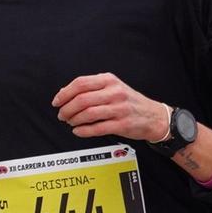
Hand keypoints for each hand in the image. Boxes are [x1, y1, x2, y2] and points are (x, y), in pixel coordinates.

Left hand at [52, 73, 167, 141]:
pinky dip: (83, 131)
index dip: (65, 93)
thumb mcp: (113, 88)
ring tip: (71, 122)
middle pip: (82, 99)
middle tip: (62, 115)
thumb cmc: (131, 102)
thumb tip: (65, 92)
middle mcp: (115, 93)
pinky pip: (97, 128)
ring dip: (74, 120)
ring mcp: (119, 109)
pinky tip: (78, 131)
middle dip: (67, 109)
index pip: (81, 83)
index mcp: (110, 81)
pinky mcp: (122, 124)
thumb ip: (91, 88)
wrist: (154, 116)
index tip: (57, 101)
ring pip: (88, 114)